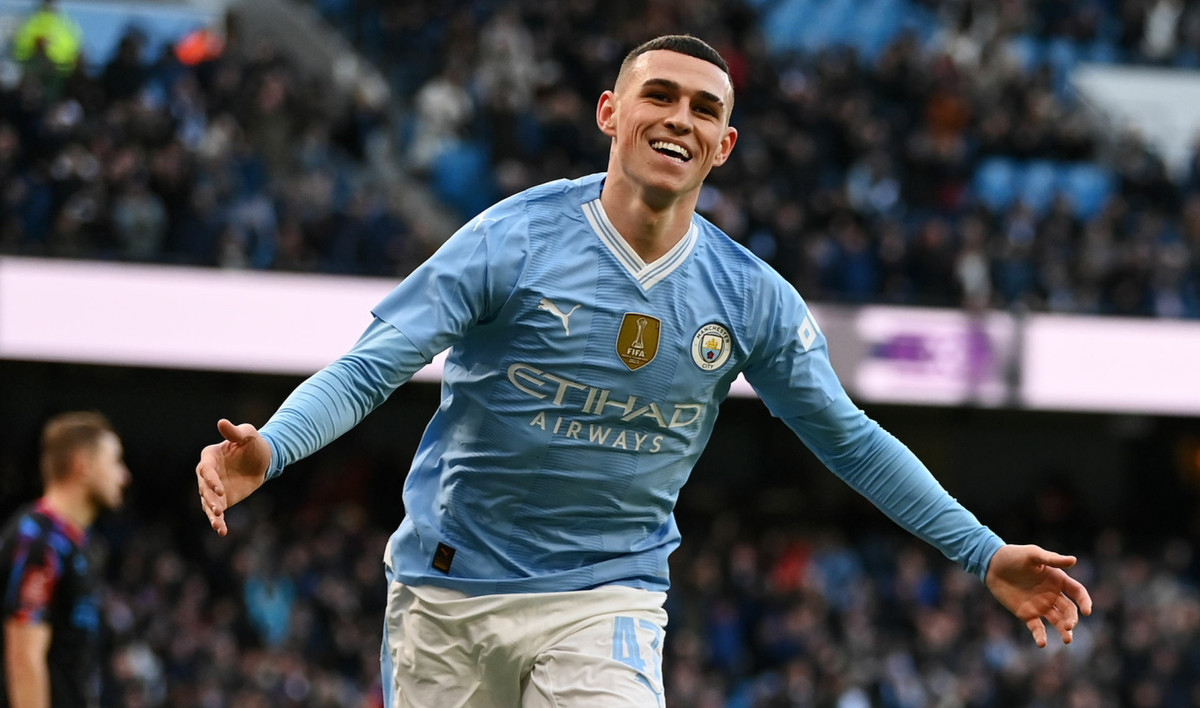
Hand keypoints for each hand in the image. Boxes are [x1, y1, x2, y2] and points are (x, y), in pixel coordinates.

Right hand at [195, 419, 270, 535]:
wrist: (264, 459)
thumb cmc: (254, 443)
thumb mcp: (248, 435)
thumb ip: (234, 432)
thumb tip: (221, 422)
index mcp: (210, 457)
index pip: (205, 470)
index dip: (211, 480)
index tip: (220, 489)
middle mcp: (207, 474)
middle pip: (204, 489)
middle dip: (210, 500)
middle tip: (218, 510)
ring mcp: (213, 489)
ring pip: (207, 503)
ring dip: (211, 514)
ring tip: (218, 525)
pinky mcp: (222, 500)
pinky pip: (217, 513)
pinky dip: (218, 522)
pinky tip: (222, 531)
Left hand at [985, 544, 1092, 646]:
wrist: (992, 565)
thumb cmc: (1013, 555)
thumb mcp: (1033, 554)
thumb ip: (1052, 559)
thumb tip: (1074, 560)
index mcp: (1058, 580)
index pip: (1077, 592)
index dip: (1084, 601)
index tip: (1086, 611)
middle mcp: (1053, 595)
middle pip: (1069, 610)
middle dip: (1072, 619)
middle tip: (1069, 626)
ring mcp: (1041, 605)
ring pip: (1058, 621)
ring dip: (1064, 631)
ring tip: (1067, 640)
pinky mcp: (1027, 614)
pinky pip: (1037, 627)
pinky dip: (1040, 636)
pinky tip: (1042, 643)